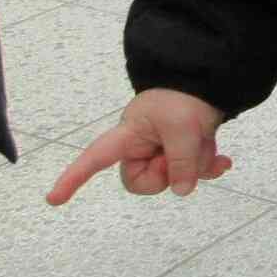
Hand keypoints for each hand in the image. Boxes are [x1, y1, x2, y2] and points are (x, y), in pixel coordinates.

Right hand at [46, 88, 230, 204]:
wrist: (210, 76)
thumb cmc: (185, 95)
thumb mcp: (182, 128)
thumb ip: (181, 162)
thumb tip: (181, 190)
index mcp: (128, 135)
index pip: (94, 158)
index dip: (73, 178)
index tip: (53, 199)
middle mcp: (140, 144)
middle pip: (144, 179)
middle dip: (169, 172)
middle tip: (186, 150)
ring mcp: (162, 147)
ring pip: (173, 176)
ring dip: (195, 163)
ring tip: (205, 140)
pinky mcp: (183, 148)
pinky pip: (190, 170)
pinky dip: (207, 165)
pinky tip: (223, 161)